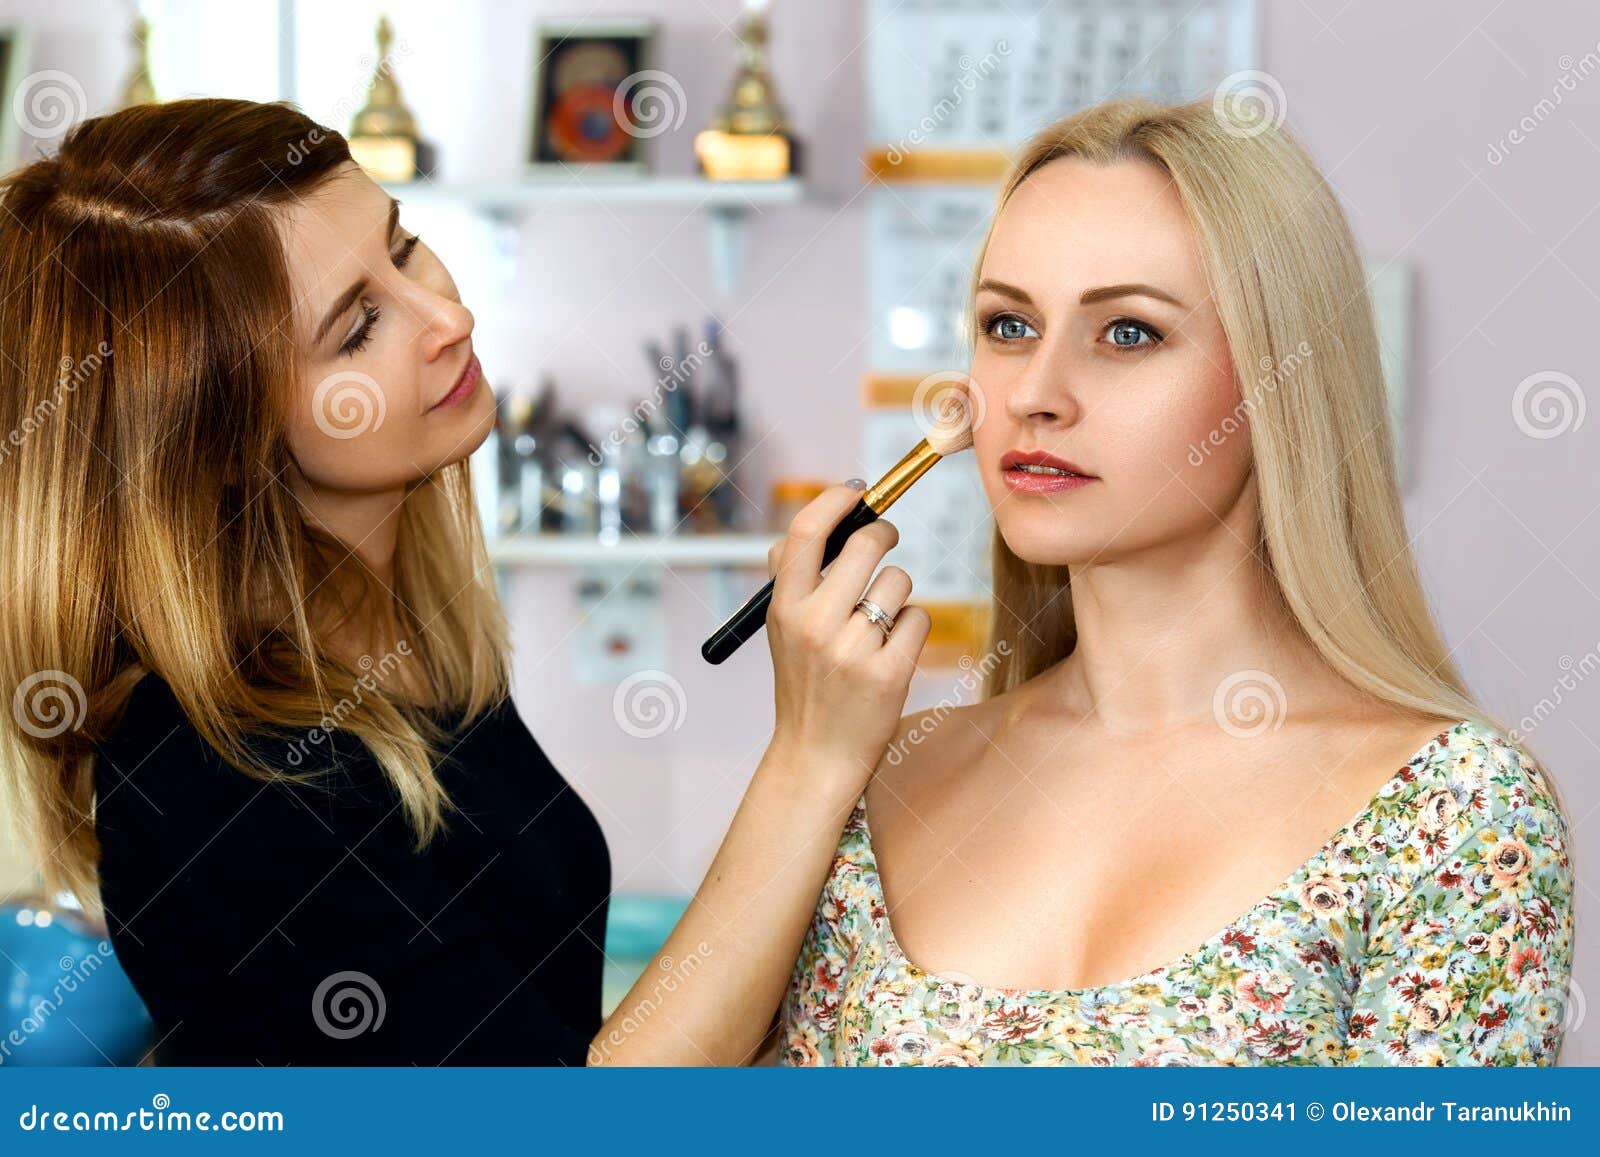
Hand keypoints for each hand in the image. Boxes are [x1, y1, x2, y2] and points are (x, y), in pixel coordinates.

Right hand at [764, 483, 930, 793]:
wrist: (815, 757)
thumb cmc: (805, 685)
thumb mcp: (782, 630)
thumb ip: (793, 578)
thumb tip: (823, 519)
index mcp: (784, 608)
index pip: (807, 532)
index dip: (835, 500)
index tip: (857, 491)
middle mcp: (815, 625)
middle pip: (868, 544)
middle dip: (885, 536)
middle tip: (887, 542)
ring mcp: (853, 650)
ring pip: (899, 581)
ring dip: (898, 593)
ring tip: (879, 622)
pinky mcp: (889, 674)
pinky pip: (918, 619)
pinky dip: (912, 628)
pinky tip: (893, 650)